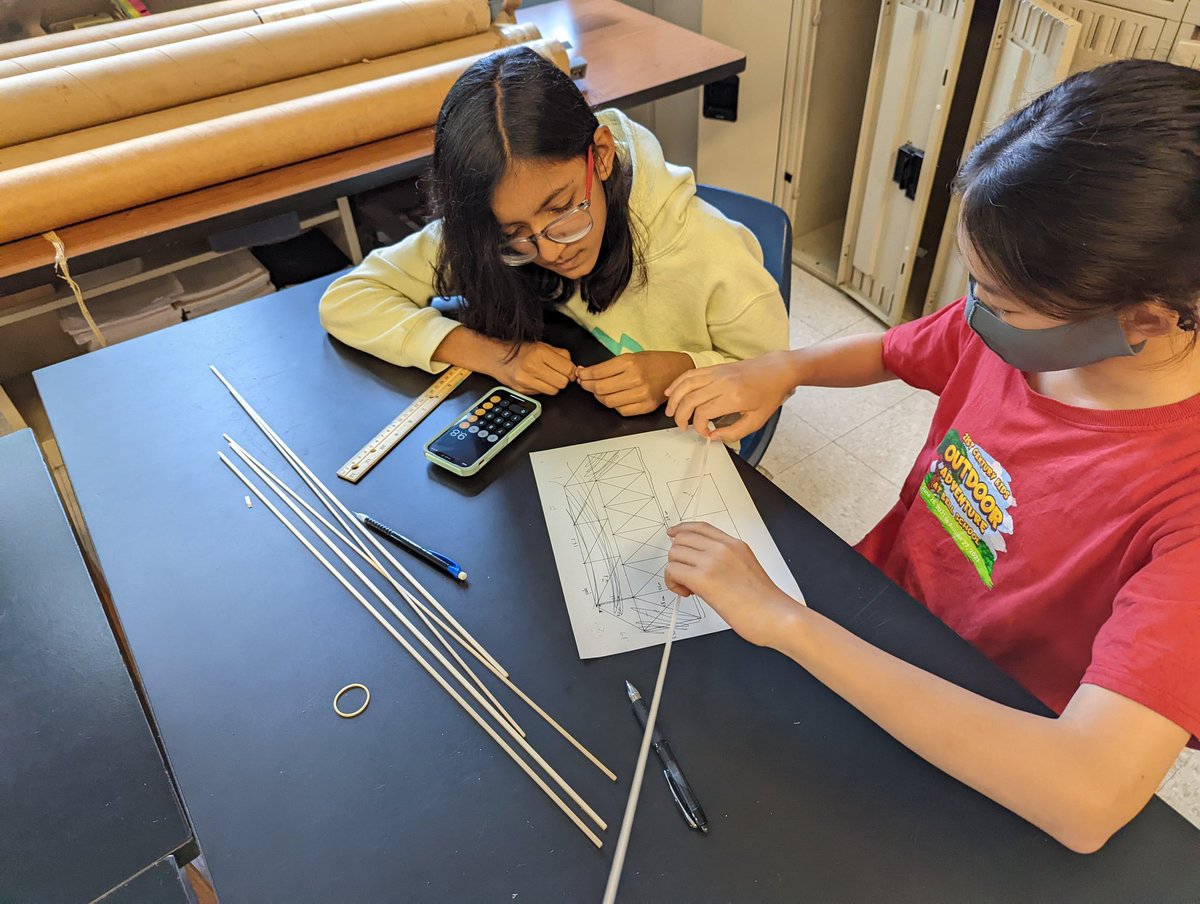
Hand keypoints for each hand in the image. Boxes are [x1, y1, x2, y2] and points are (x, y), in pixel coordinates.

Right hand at [491, 341, 575, 394]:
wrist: (498, 358)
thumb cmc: (522, 351)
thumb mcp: (543, 346)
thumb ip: (561, 355)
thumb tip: (574, 368)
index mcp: (540, 352)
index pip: (568, 369)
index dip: (571, 372)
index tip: (568, 371)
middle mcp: (532, 366)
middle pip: (562, 382)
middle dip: (563, 379)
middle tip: (557, 374)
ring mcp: (526, 380)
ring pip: (553, 391)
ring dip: (553, 386)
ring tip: (547, 378)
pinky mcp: (522, 390)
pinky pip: (542, 394)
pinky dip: (543, 389)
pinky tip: (537, 381)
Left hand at [575, 351, 692, 415]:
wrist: (677, 371)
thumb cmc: (653, 362)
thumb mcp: (631, 356)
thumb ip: (609, 366)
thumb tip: (585, 372)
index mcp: (630, 362)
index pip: (598, 372)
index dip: (584, 375)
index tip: (580, 375)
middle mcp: (635, 379)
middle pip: (600, 389)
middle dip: (588, 386)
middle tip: (585, 383)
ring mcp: (641, 394)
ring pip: (608, 401)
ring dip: (599, 397)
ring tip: (599, 391)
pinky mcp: (646, 406)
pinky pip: (621, 410)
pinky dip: (614, 405)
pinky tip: (615, 397)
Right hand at [663, 351, 798, 440]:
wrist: (776, 370)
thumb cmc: (769, 394)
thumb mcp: (756, 421)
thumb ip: (734, 433)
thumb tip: (714, 436)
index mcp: (733, 398)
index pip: (703, 413)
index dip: (698, 427)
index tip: (704, 433)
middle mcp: (722, 383)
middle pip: (690, 400)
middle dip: (681, 416)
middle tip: (682, 427)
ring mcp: (716, 373)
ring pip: (685, 385)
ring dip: (674, 400)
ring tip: (670, 412)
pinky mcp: (714, 368)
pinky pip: (690, 374)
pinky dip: (677, 383)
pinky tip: (671, 392)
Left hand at [666, 521, 802, 647]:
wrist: (776, 616)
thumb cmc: (765, 602)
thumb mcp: (747, 568)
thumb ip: (726, 561)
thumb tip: (704, 566)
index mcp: (735, 545)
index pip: (701, 527)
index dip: (682, 530)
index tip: (673, 534)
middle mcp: (723, 549)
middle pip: (682, 539)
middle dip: (679, 557)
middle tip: (687, 576)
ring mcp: (712, 561)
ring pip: (674, 554)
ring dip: (675, 572)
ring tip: (689, 587)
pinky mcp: (703, 579)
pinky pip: (672, 571)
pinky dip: (673, 583)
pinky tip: (687, 593)